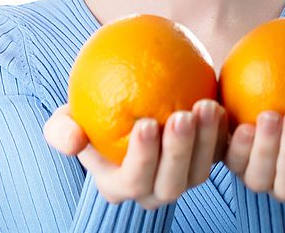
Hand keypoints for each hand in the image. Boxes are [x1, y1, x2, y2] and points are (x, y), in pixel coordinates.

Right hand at [43, 100, 227, 209]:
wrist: (127, 97)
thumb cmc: (92, 109)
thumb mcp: (67, 115)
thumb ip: (61, 129)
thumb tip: (73, 141)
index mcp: (120, 184)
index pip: (133, 181)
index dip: (142, 158)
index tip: (147, 123)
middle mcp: (154, 188)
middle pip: (171, 184)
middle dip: (179, 152)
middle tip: (183, 115)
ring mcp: (183, 175)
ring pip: (200, 172)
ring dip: (206, 141)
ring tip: (207, 106)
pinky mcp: (205, 157)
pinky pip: (220, 152)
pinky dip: (224, 133)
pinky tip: (223, 103)